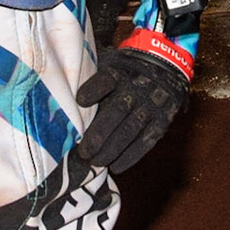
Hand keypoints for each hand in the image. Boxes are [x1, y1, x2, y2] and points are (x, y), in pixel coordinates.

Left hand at [73, 48, 188, 172]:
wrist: (166, 63)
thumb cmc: (125, 70)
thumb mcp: (110, 65)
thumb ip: (92, 81)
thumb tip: (64, 102)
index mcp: (120, 72)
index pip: (105, 80)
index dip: (92, 90)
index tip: (80, 101)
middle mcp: (137, 88)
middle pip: (117, 110)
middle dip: (99, 134)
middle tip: (84, 152)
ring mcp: (151, 104)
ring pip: (131, 129)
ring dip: (112, 149)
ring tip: (96, 162)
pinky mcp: (162, 119)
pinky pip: (147, 140)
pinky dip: (131, 155)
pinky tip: (117, 166)